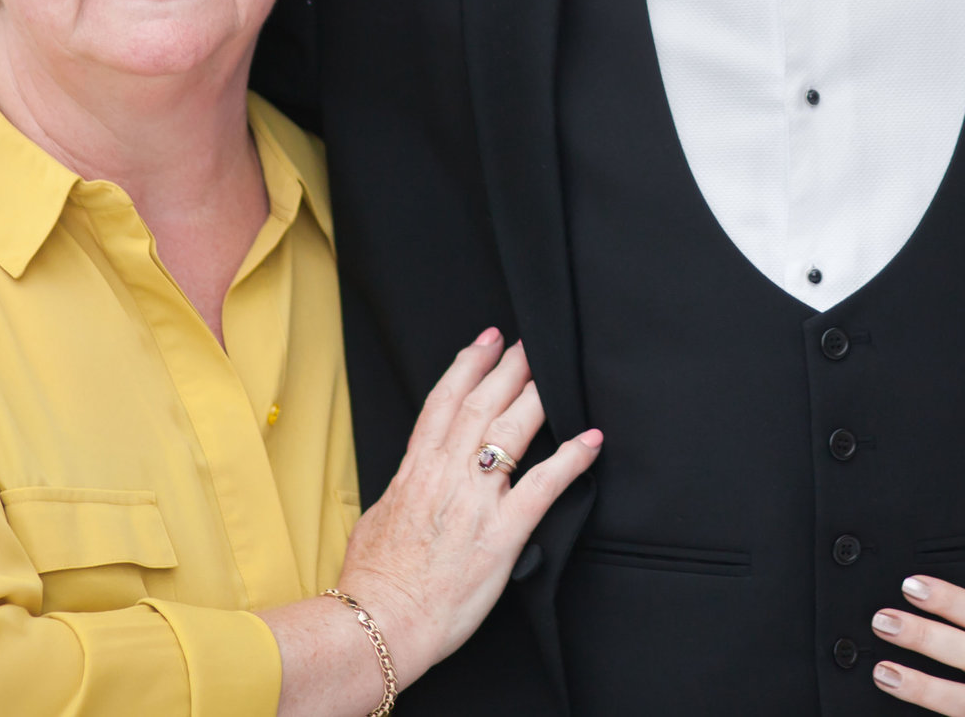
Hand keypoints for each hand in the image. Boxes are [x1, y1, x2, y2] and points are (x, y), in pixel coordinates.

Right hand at [319, 330, 601, 682]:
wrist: (380, 623)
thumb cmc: (373, 581)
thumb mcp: (376, 520)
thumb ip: (400, 492)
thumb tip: (408, 483)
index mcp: (415, 471)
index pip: (444, 402)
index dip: (468, 365)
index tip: (486, 342)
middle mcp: (446, 475)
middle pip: (482, 405)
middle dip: (508, 368)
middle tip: (529, 343)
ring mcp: (476, 500)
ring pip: (511, 431)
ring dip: (537, 397)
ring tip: (556, 372)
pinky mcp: (503, 532)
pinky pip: (545, 486)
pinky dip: (571, 459)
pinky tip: (591, 440)